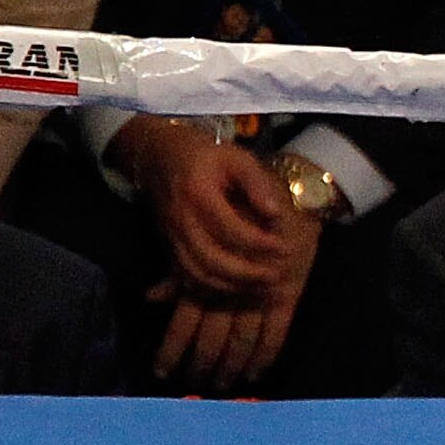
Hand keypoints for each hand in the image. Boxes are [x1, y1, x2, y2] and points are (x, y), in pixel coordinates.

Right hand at [116, 119, 297, 293]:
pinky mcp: (170, 245)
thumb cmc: (206, 156)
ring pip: (198, 273)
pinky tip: (236, 288)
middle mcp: (182, 220)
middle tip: (276, 276)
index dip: (259, 243)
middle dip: (247, 273)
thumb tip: (276, 214)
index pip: (230, 229)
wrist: (160, 156)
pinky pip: (187, 275)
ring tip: (261, 286)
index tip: (284, 248)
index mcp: (198, 195)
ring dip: (231, 285)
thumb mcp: (237, 158)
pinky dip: (211, 287)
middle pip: (212, 259)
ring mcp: (172, 236)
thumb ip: (257, 184)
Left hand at [148, 205, 316, 389]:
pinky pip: (277, 332)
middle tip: (194, 387)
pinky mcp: (288, 295)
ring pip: (242, 340)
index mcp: (205, 277)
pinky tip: (256, 373)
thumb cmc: (239, 209)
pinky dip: (266, 355)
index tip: (162, 372)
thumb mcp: (200, 236)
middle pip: (212, 338)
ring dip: (232, 366)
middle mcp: (230, 290)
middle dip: (202, 365)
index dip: (173, 348)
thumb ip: (177, 271)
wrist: (289, 194)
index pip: (184, 322)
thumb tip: (151, 298)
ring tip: (223, 386)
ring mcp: (261, 295)